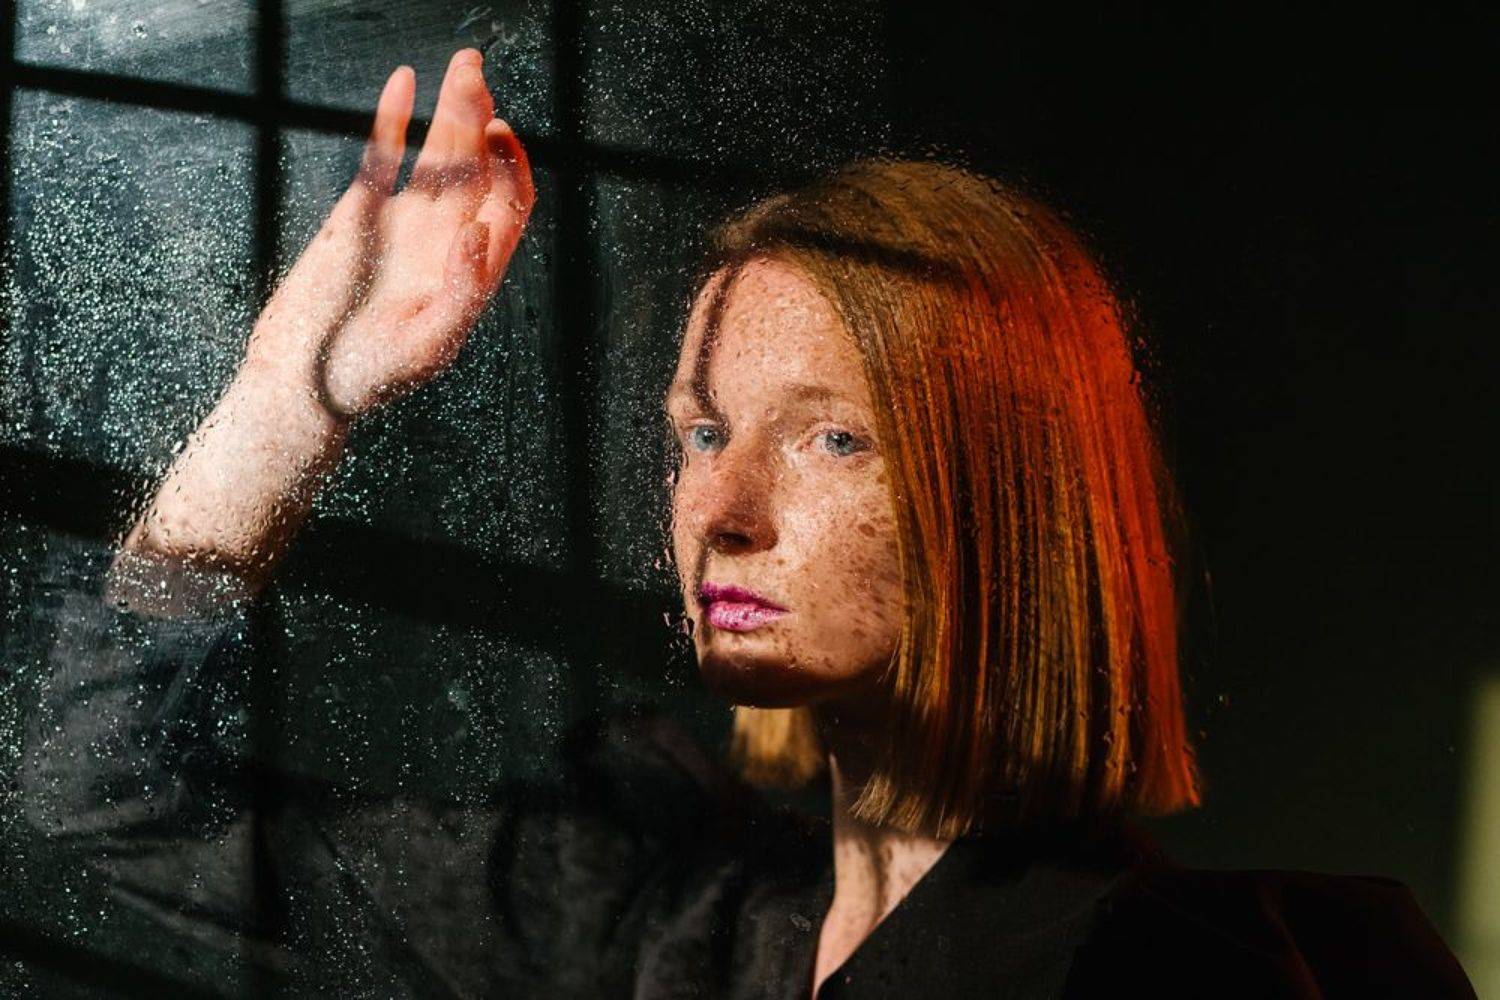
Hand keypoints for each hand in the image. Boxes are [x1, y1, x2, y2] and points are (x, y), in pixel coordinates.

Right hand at [246, 48, 534, 418]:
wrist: (303, 382)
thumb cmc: (370, 376)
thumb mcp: (428, 344)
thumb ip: (462, 290)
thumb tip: (480, 232)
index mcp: (472, 270)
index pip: (508, 208)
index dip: (511, 170)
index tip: (500, 138)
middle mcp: (444, 241)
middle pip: (474, 169)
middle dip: (480, 119)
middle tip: (476, 71)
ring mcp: (404, 223)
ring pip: (435, 156)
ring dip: (450, 111)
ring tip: (463, 66)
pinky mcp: (359, 215)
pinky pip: (382, 158)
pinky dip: (392, 121)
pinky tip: (404, 82)